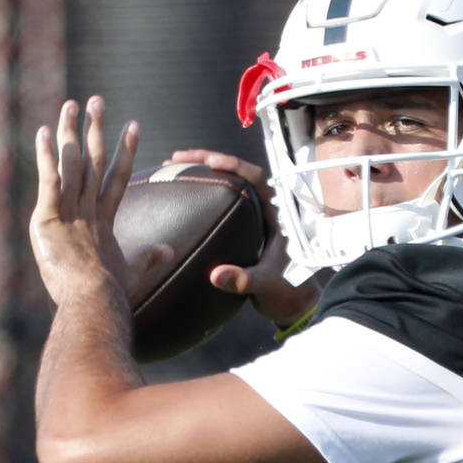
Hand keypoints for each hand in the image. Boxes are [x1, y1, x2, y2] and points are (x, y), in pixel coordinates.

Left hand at [30, 97, 139, 306]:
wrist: (95, 301)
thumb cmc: (112, 293)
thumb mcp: (133, 272)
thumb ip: (149, 256)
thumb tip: (170, 249)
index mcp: (104, 221)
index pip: (117, 178)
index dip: (125, 151)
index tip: (132, 124)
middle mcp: (89, 211)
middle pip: (94, 161)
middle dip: (96, 129)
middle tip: (97, 101)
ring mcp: (69, 213)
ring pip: (71, 165)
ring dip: (70, 132)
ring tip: (71, 105)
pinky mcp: (48, 219)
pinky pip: (48, 181)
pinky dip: (46, 157)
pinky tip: (43, 132)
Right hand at [166, 148, 319, 325]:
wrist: (291, 303)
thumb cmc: (287, 290)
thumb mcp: (268, 284)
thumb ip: (246, 280)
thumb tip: (216, 275)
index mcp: (277, 213)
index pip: (256, 177)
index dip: (234, 164)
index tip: (210, 161)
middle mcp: (263, 208)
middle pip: (235, 173)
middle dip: (206, 160)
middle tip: (175, 159)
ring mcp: (251, 215)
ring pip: (226, 183)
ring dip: (200, 173)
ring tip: (171, 167)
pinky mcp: (240, 225)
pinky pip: (219, 200)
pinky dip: (199, 193)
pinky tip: (178, 194)